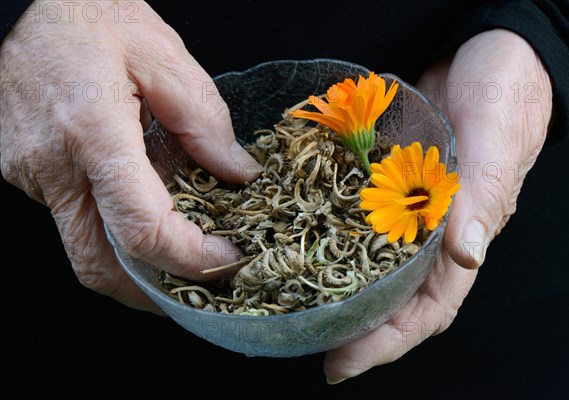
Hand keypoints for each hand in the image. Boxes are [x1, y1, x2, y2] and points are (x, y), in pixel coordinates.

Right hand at [0, 1, 260, 313]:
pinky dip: (115, 226)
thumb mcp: (164, 56)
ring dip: (138, 263)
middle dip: (157, 290)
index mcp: (93, 131)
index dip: (191, 258)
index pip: (141, 229)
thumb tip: (238, 173)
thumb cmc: (90, 15)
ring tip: (183, 246)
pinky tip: (145, 199)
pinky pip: (75, 218)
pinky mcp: (27, 173)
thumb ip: (205, 122)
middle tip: (204, 284)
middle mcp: (54, 166)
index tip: (227, 257)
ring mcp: (32, 175)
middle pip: (101, 266)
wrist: (22, 1)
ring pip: (86, 249)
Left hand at [324, 29, 552, 381]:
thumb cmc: (503, 99)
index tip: (343, 364)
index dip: (387, 342)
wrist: (486, 58)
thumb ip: (480, 201)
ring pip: (373, 262)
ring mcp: (407, 209)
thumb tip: (466, 259)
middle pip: (394, 297)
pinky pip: (359, 219)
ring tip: (299, 307)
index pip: (427, 308)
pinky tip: (304, 241)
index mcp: (463, 237)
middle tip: (309, 343)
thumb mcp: (494, 146)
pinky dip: (334, 235)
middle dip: (356, 327)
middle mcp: (432, 233)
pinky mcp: (388, 183)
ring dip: (342, 289)